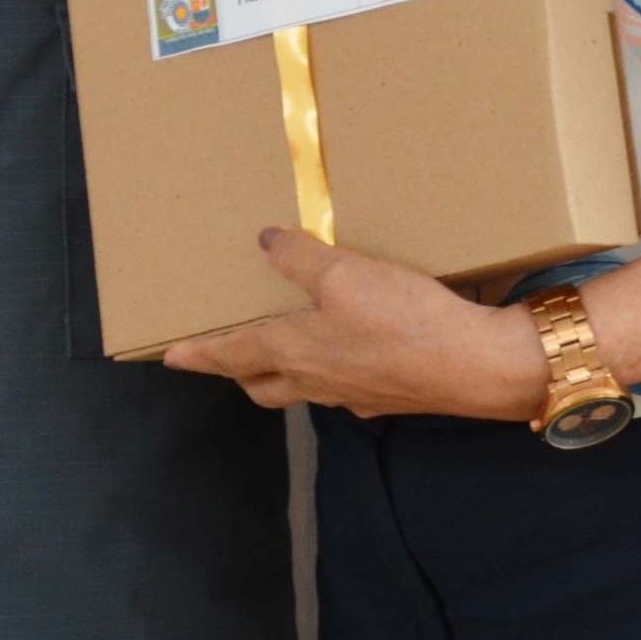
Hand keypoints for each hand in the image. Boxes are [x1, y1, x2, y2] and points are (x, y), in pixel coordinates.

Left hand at [161, 228, 548, 420]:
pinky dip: (333, 371)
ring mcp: (351, 395)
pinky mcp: (387, 396)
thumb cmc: (402, 320)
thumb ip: (301, 258)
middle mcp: (315, 380)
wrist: (470, 366)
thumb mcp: (346, 274)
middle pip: (261, 383)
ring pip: (301, 388)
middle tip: (225, 354)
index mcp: (293, 351)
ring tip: (286, 347)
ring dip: (283, 372)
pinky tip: (352, 351)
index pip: (231, 354)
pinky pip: (344, 387)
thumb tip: (265, 243)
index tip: (170, 357)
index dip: (199, 354)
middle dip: (238, 370)